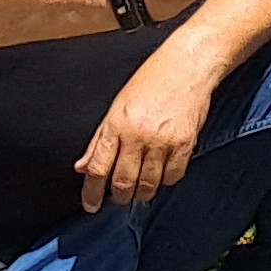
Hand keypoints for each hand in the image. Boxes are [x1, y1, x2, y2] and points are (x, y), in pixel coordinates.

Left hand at [76, 56, 219, 207]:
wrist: (187, 65)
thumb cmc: (153, 79)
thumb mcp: (118, 106)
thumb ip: (100, 140)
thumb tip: (84, 167)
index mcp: (116, 124)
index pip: (98, 168)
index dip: (91, 193)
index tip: (91, 205)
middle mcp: (137, 134)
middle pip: (122, 182)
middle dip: (119, 196)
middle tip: (119, 196)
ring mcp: (162, 140)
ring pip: (147, 184)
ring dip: (141, 192)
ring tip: (140, 188)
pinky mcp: (184, 143)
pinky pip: (172, 176)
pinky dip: (165, 181)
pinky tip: (161, 173)